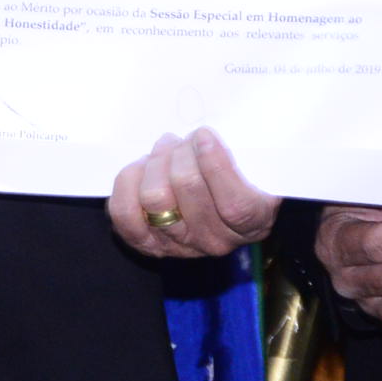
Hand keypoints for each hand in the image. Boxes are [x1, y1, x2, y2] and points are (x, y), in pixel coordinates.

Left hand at [108, 130, 276, 257]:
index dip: (215, 165)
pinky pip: (125, 212)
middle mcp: (217, 240)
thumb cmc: (242, 172)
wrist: (219, 203)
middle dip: (180, 151)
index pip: (235, 205)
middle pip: (187, 187)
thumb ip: (245, 149)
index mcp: (253, 222)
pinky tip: (142, 169)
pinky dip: (128, 183)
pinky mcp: (148, 243)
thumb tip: (209, 135)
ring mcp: (180, 245)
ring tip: (164, 150)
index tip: (204, 136)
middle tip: (183, 140)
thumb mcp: (256, 162)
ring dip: (155, 163)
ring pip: (154, 197)